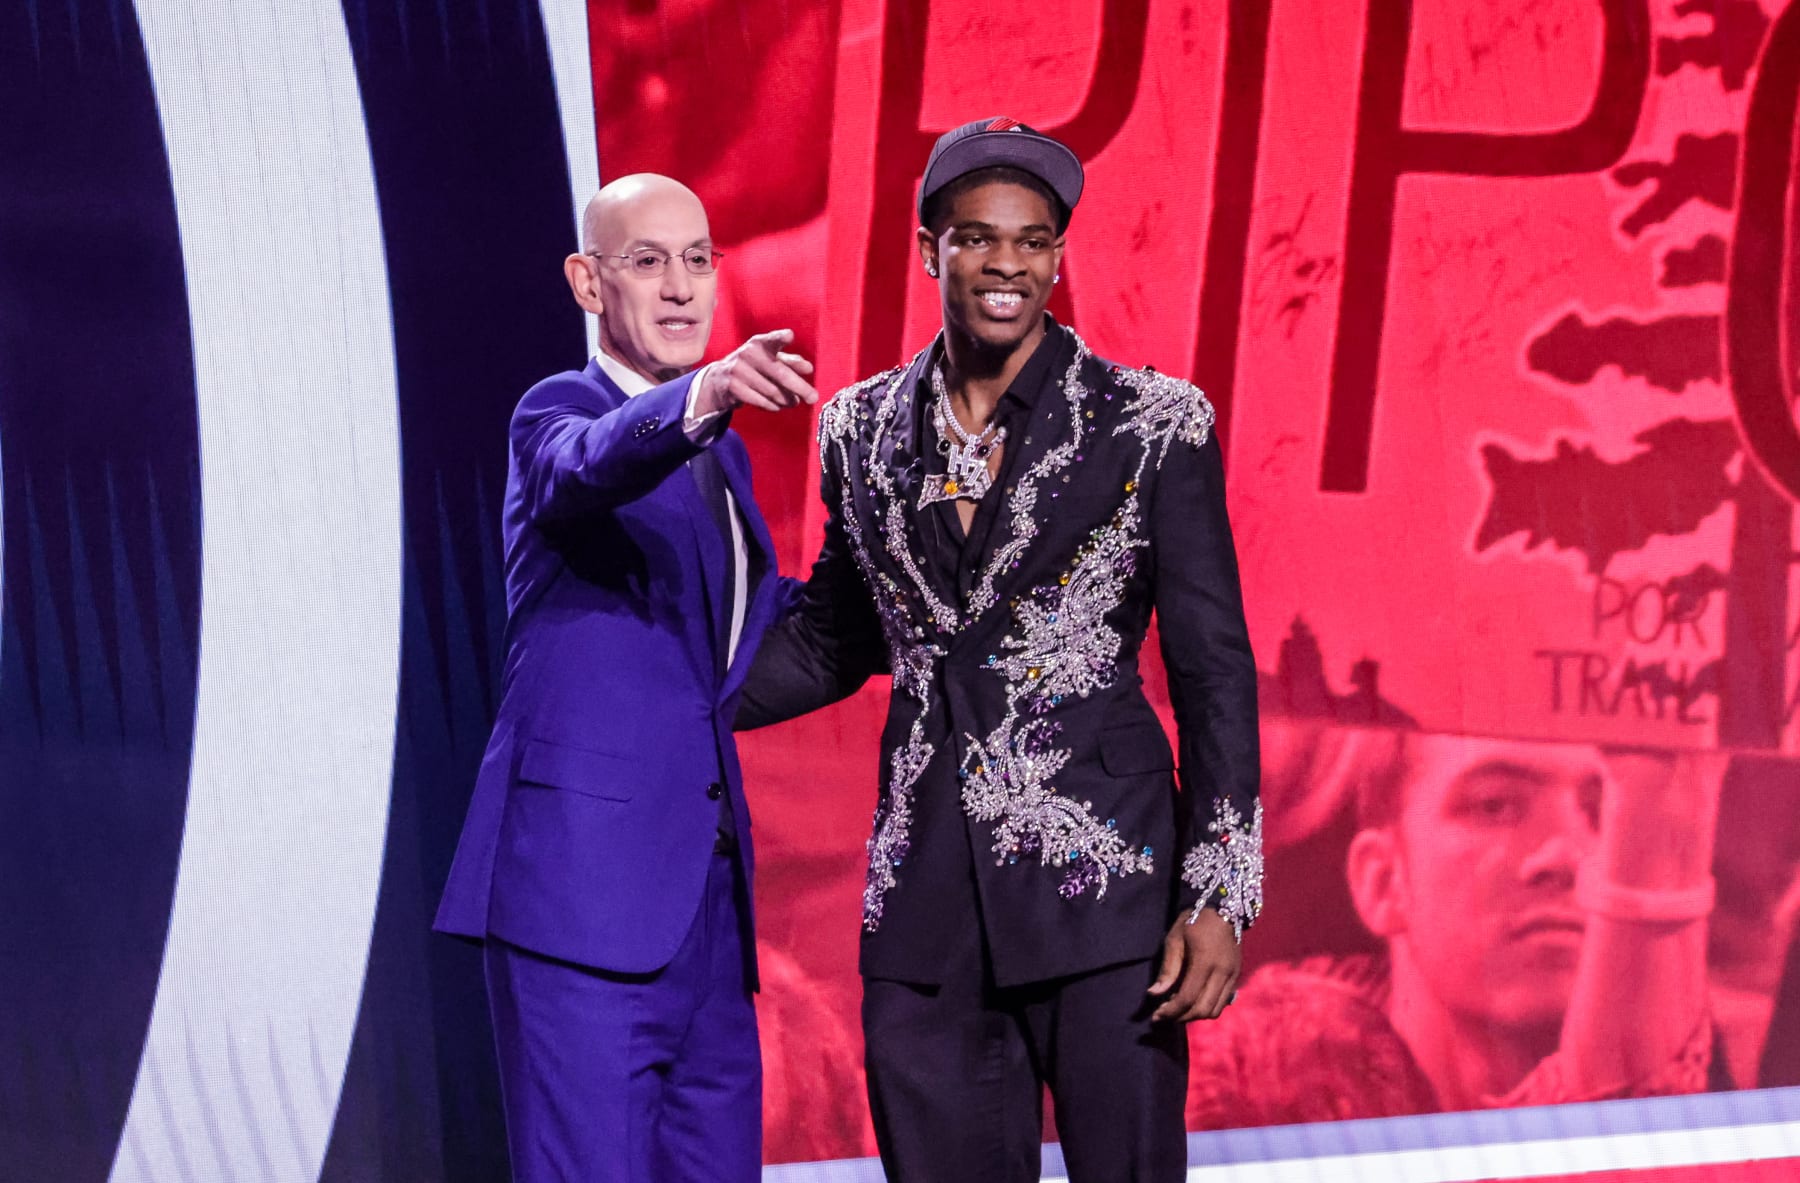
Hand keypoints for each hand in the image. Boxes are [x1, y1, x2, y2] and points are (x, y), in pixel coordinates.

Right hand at [696, 329, 816, 415]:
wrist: (719, 380)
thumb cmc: (754, 368)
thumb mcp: (770, 360)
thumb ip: (791, 362)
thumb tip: (808, 369)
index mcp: (761, 343)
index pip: (772, 339)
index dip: (780, 337)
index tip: (789, 336)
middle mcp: (749, 353)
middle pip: (780, 373)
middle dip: (800, 387)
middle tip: (813, 398)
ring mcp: (738, 370)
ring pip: (772, 391)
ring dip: (786, 400)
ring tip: (792, 402)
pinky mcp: (732, 386)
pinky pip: (760, 401)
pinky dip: (773, 406)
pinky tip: (777, 406)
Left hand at [1148, 908, 1239, 1021]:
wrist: (1224, 909)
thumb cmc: (1193, 921)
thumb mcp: (1174, 939)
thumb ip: (1167, 968)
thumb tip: (1154, 994)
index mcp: (1205, 962)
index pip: (1188, 998)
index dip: (1171, 1011)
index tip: (1156, 1016)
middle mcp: (1223, 973)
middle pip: (1202, 1009)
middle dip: (1181, 1017)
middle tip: (1164, 1014)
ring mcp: (1233, 976)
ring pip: (1215, 1011)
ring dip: (1195, 1015)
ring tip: (1178, 1008)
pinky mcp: (1236, 977)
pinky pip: (1223, 1002)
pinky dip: (1206, 1008)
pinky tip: (1192, 1001)